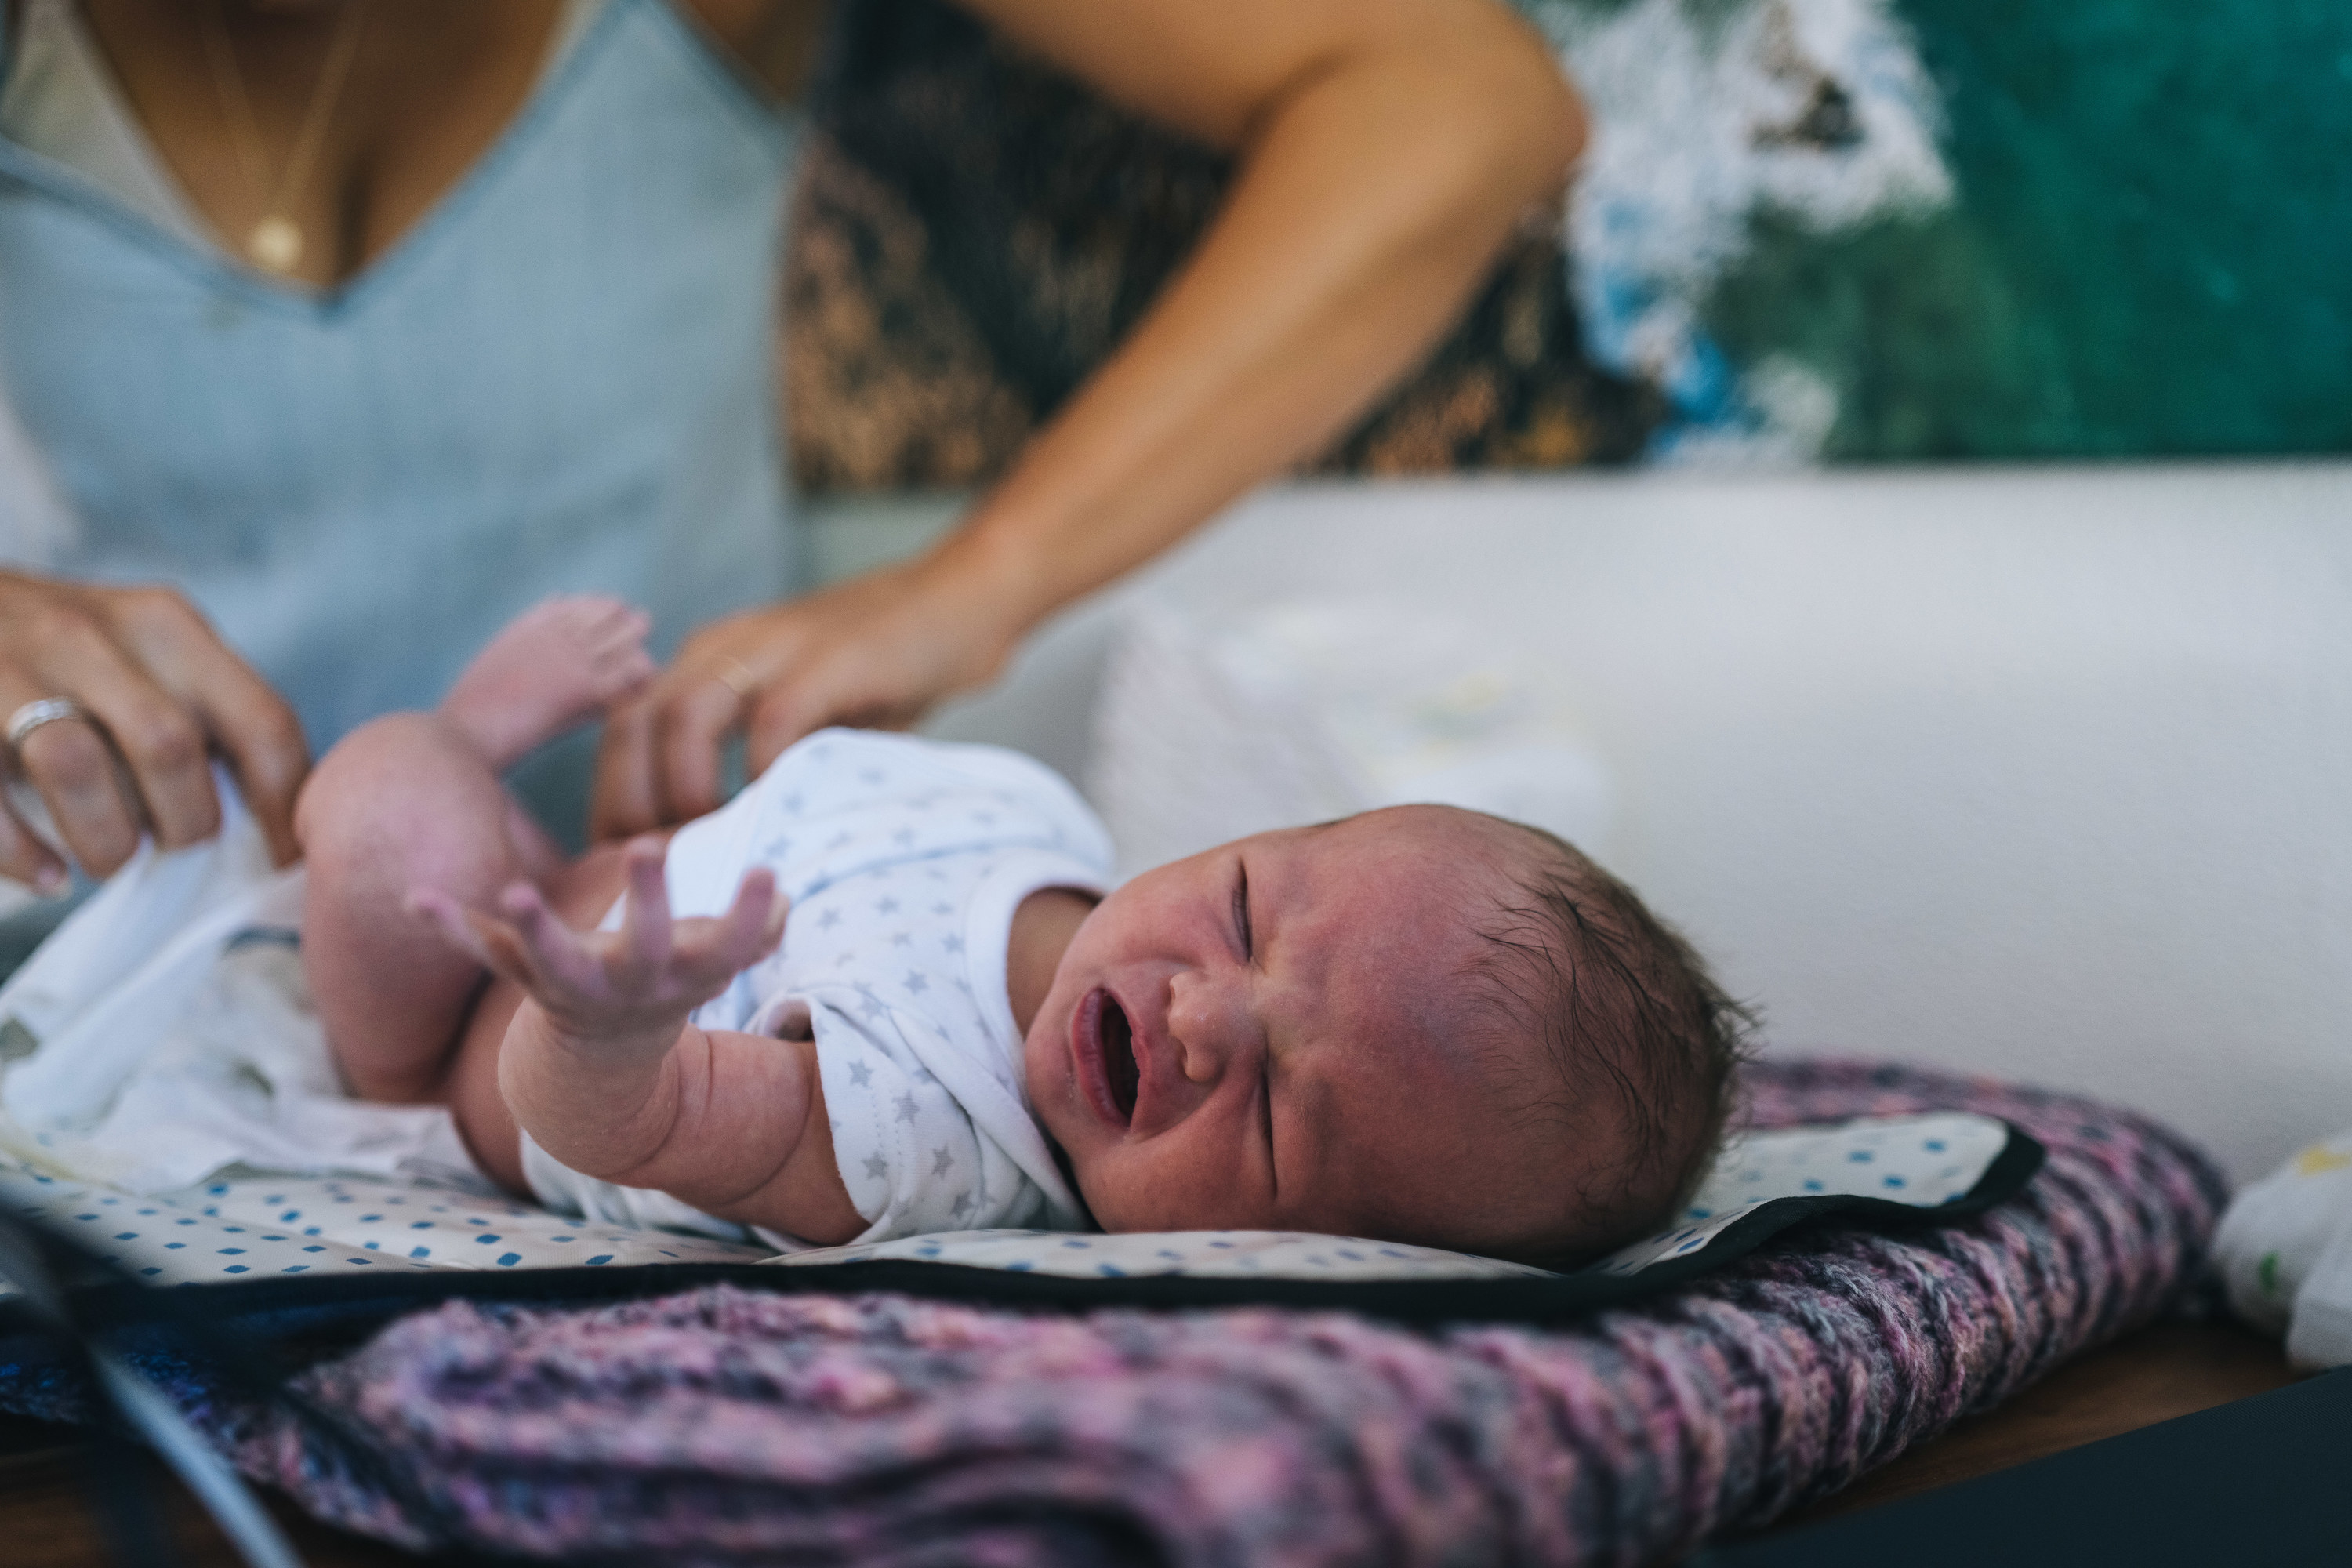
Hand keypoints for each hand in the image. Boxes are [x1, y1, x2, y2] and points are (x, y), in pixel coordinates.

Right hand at [0, 572, 308, 885]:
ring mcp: (13, 663)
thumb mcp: (143, 655)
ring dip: (108, 841)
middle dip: (185, 824)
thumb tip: (270, 821)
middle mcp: (92, 634)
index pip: (262, 721)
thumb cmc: (64, 656)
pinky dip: (24, 853)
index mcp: (166, 626)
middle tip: (175, 849)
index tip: (286, 862)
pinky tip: (47, 874)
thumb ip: (203, 715)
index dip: (285, 807)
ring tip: (110, 861)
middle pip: (171, 748)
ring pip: (80, 768)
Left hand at [409, 837, 787, 1057]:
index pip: (727, 944)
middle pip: (643, 947)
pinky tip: (418, 898)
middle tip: (650, 845)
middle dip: (649, 899)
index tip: (768, 870)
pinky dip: (451, 927)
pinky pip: (486, 952)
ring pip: (554, 961)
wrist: (606, 1060)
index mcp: (683, 974)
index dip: (750, 912)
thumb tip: (781, 901)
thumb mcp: (716, 961)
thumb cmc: (670, 981)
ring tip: (519, 891)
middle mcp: (630, 983)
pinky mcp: (524, 977)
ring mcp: (572, 984)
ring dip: (536, 929)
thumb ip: (753, 929)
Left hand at [589, 552, 1025, 838]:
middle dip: (630, 801)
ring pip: (685, 716)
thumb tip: (727, 844)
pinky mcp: (831, 659)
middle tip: (655, 866)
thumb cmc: (883, 673)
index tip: (626, 858)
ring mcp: (776, 648)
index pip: (626, 725)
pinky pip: (773, 721)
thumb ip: (759, 756)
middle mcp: (726, 647)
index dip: (613, 795)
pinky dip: (762, 773)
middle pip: (635, 721)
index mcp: (710, 659)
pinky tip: (775, 816)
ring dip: (684, 789)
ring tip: (709, 844)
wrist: (961, 602)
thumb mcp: (804, 711)